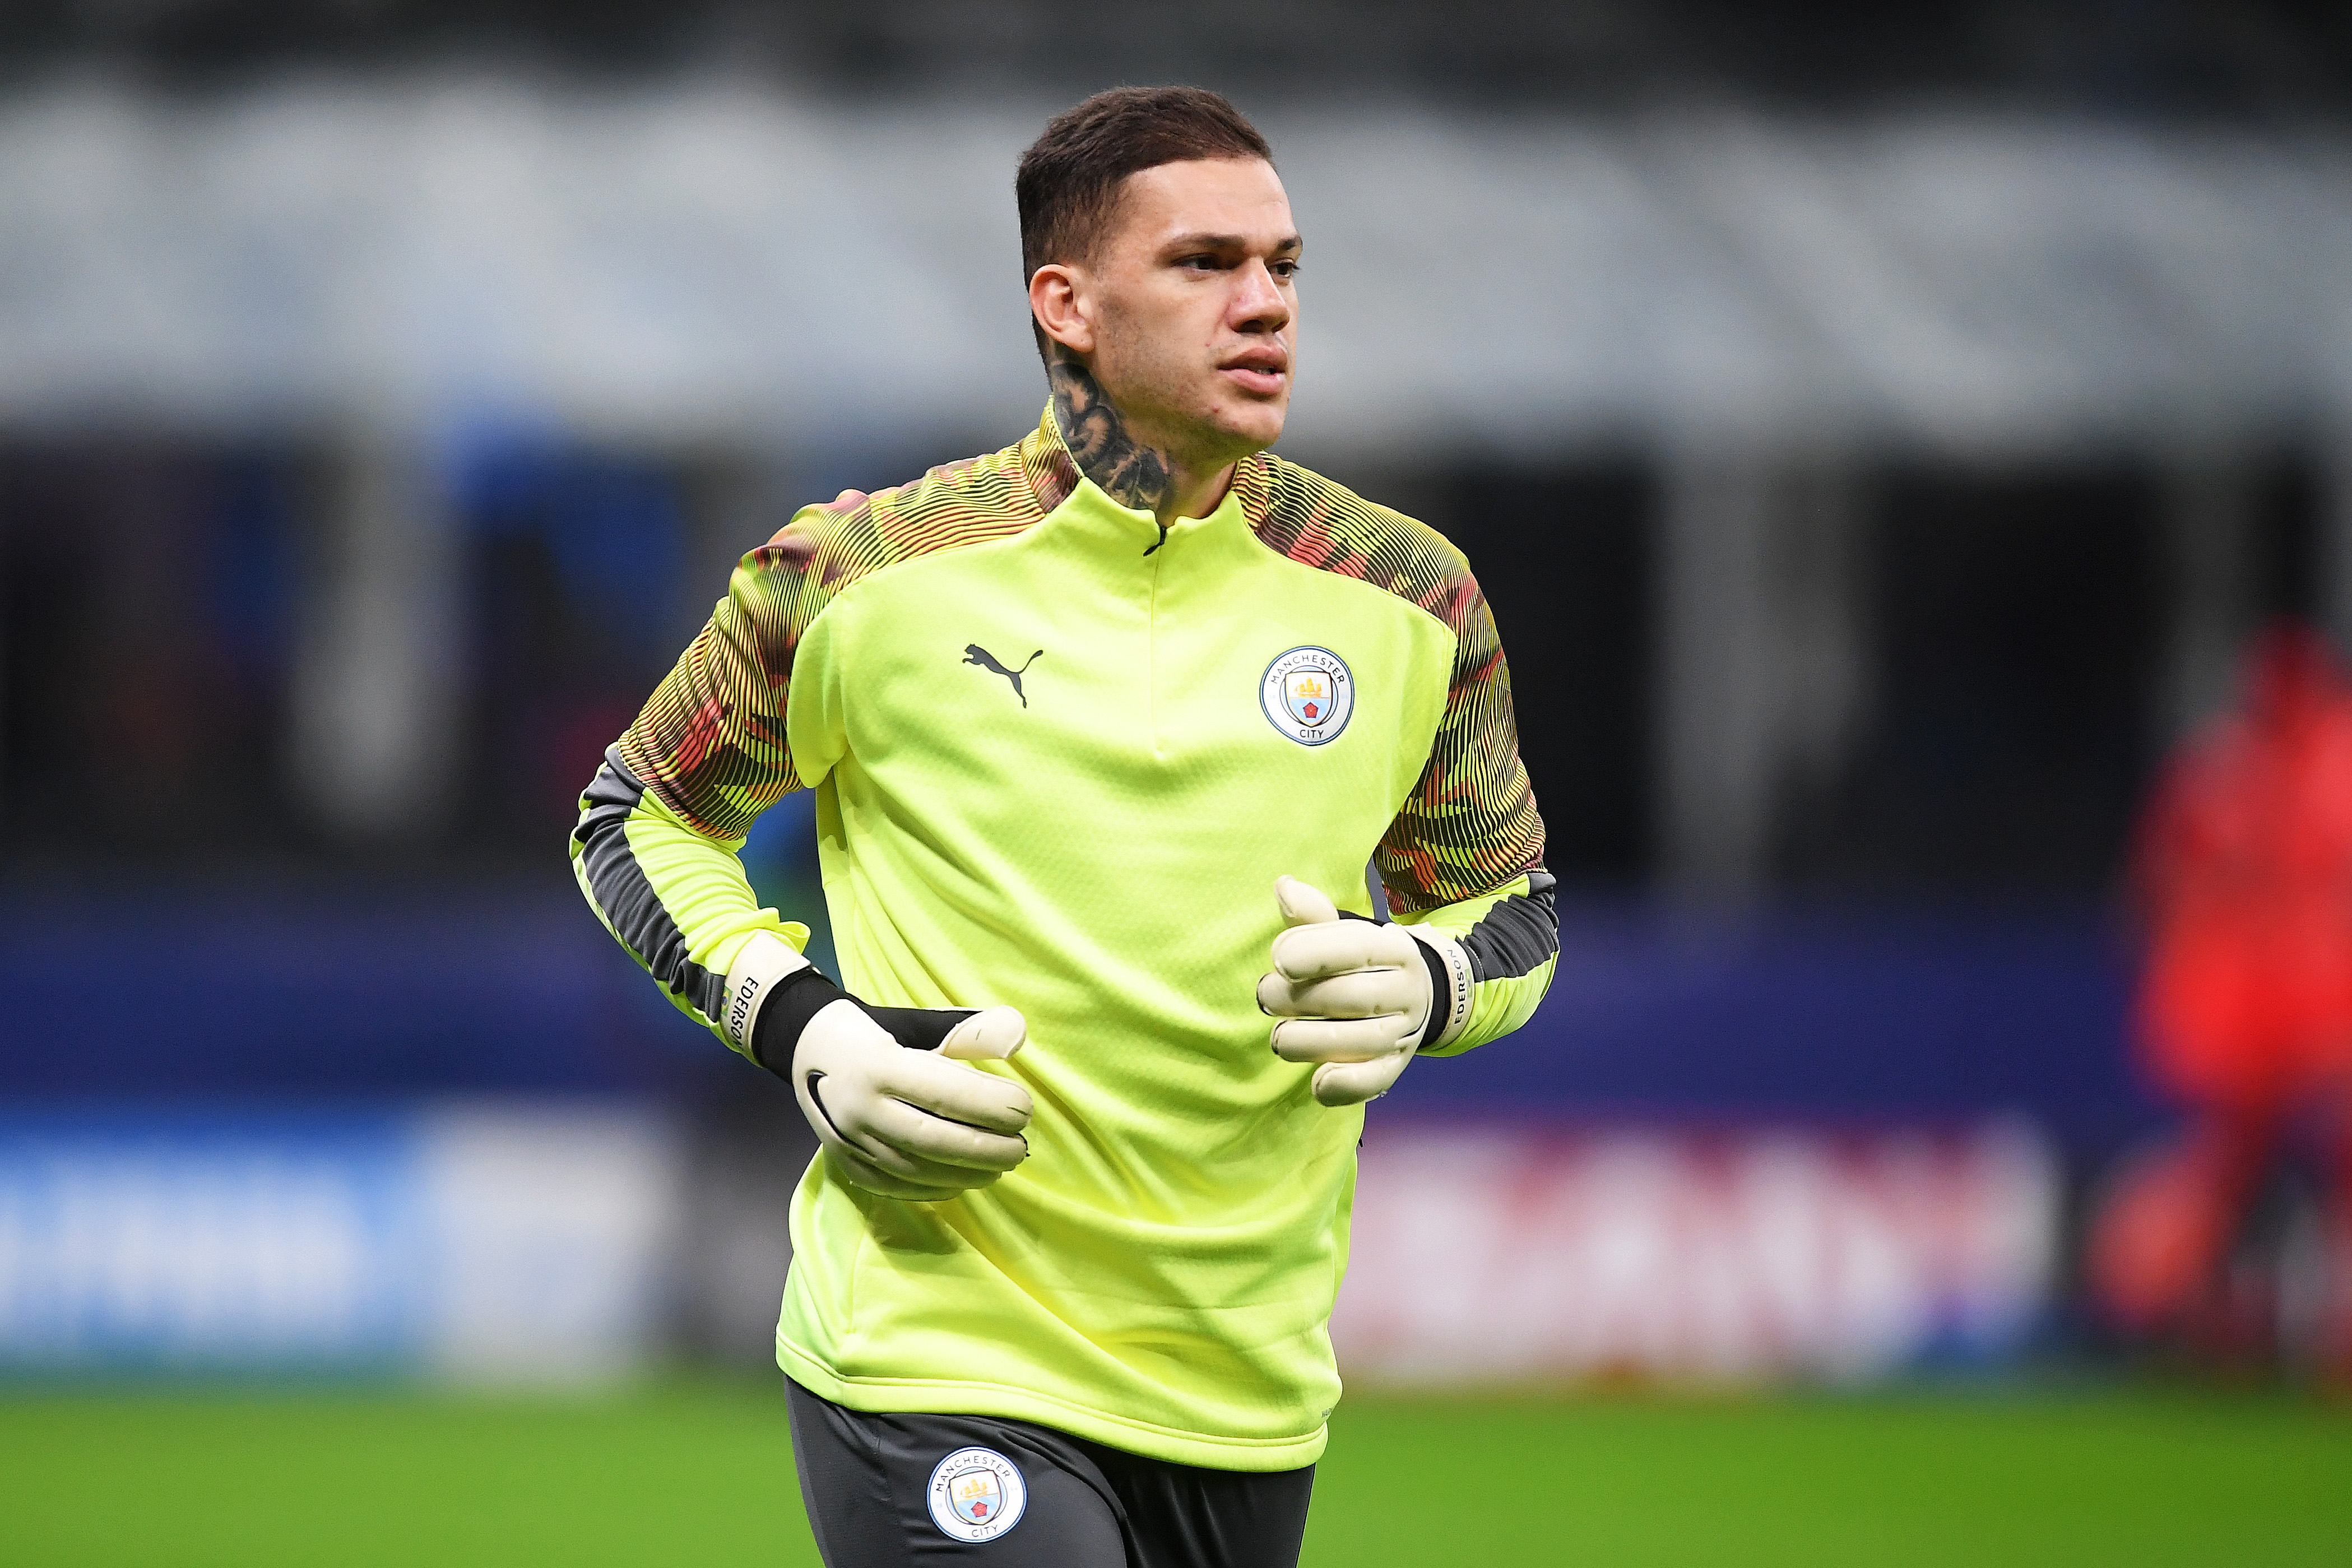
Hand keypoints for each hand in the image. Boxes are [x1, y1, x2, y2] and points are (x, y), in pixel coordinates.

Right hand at [792, 1000, 1034, 1200]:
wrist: (810, 1047)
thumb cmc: (880, 1031)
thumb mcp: (922, 1022)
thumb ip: (971, 1031)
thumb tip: (1019, 1036)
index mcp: (879, 1064)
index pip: (944, 1093)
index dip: (990, 1106)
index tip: (1026, 1109)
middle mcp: (860, 1107)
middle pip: (932, 1141)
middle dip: (985, 1149)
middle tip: (1021, 1147)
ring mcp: (848, 1141)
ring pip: (914, 1170)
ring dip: (965, 1173)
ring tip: (1000, 1164)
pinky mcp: (843, 1163)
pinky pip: (893, 1187)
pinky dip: (933, 1188)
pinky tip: (962, 1181)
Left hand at [1256, 875, 1431, 1106]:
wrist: (1414, 997)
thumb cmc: (1360, 962)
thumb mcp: (1342, 933)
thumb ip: (1312, 916)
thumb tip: (1284, 887)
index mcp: (1393, 948)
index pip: (1357, 948)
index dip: (1315, 951)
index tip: (1278, 958)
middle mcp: (1406, 990)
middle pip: (1353, 997)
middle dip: (1299, 1000)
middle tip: (1264, 996)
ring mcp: (1403, 1032)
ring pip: (1361, 1041)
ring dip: (1310, 1042)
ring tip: (1279, 1037)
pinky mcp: (1395, 1067)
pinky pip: (1375, 1080)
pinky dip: (1347, 1086)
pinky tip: (1317, 1082)